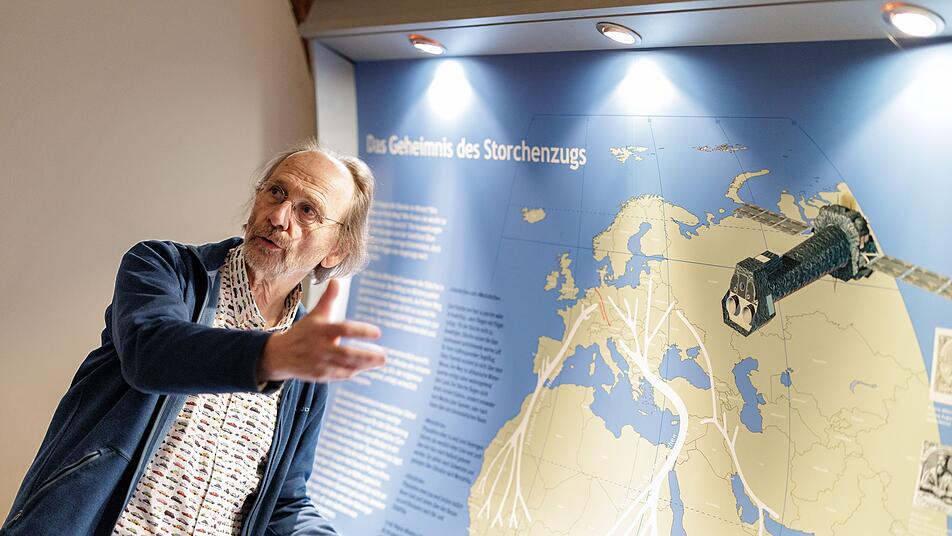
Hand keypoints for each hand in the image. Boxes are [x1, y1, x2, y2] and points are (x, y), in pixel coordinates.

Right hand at [258, 279, 385, 382]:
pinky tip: (364, 367)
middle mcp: (321, 347)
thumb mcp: (315, 315)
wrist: (279, 355)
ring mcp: (320, 363)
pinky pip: (340, 374)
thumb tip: (336, 280)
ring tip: (380, 361)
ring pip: (346, 366)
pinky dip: (352, 371)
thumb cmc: (302, 332)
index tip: (378, 333)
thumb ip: (329, 299)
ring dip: (364, 365)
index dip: (362, 331)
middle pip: (347, 353)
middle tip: (385, 356)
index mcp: (321, 330)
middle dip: (367, 356)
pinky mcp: (319, 375)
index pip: (344, 329)